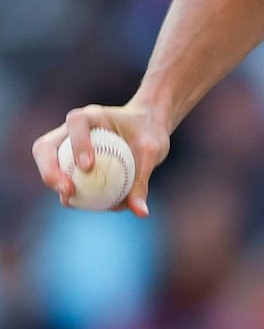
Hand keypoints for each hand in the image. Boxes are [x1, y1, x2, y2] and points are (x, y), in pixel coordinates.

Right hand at [32, 104, 170, 217]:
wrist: (147, 129)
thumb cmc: (149, 134)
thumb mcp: (153, 152)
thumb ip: (143, 178)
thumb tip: (140, 212)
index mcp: (94, 115)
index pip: (77, 122)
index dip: (78, 143)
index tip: (88, 166)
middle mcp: (73, 129)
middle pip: (45, 146)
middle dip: (50, 170)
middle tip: (67, 190)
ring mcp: (66, 145)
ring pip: (46, 163)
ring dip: (55, 183)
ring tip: (71, 200)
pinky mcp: (68, 161)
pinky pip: (62, 178)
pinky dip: (70, 192)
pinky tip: (85, 204)